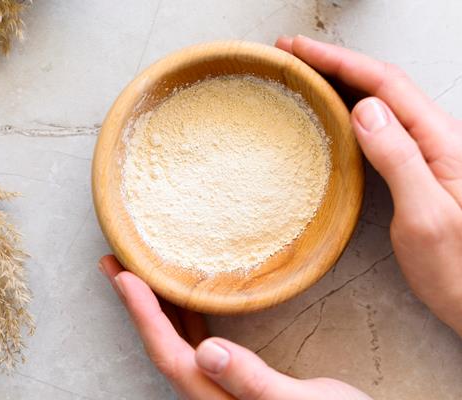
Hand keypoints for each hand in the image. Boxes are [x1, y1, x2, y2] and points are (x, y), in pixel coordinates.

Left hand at [99, 255, 370, 398]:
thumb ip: (252, 382)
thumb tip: (209, 352)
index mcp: (216, 399)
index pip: (169, 352)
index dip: (143, 313)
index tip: (123, 276)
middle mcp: (210, 392)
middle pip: (162, 344)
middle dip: (135, 303)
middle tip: (113, 265)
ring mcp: (220, 386)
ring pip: (177, 342)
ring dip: (155, 306)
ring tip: (136, 273)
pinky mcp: (235, 379)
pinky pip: (197, 342)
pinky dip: (185, 316)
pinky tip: (184, 298)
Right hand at [276, 35, 461, 335]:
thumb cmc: (458, 267)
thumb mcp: (426, 216)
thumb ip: (398, 158)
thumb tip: (363, 109)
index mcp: (442, 140)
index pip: (384, 84)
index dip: (339, 61)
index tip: (299, 52)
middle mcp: (436, 137)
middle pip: (381, 83)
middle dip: (334, 62)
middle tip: (291, 56)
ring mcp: (426, 150)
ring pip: (379, 100)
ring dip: (340, 81)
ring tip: (304, 75)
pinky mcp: (416, 166)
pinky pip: (379, 125)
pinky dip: (349, 109)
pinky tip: (331, 112)